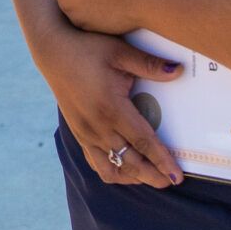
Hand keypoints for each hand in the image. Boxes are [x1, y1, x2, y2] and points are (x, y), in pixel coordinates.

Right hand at [29, 11, 183, 189]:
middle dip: (152, 176)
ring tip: (149, 175)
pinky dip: (113, 170)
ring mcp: (85, 132)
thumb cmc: (87, 48)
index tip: (177, 176)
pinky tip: (125, 167)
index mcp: (111, 108)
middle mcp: (97, 126)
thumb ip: (150, 65)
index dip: (162, 161)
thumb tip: (179, 72)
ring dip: (132, 176)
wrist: (51, 49)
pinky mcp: (78, 133)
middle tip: (172, 181)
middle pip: (130, 162)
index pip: (143, 142)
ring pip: (110, 169)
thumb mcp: (120, 51)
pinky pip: (96, 162)